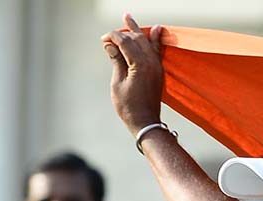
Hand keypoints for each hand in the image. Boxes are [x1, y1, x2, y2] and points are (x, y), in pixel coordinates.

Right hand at [101, 13, 165, 134]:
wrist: (146, 122)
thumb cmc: (129, 106)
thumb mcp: (118, 83)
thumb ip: (116, 61)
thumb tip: (110, 45)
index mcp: (140, 65)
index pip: (126, 42)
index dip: (114, 37)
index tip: (103, 40)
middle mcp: (151, 63)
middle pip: (139, 39)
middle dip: (129, 29)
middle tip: (124, 17)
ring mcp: (157, 67)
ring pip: (148, 43)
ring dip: (140, 31)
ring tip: (133, 20)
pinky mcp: (159, 72)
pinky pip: (157, 51)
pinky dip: (155, 40)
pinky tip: (156, 30)